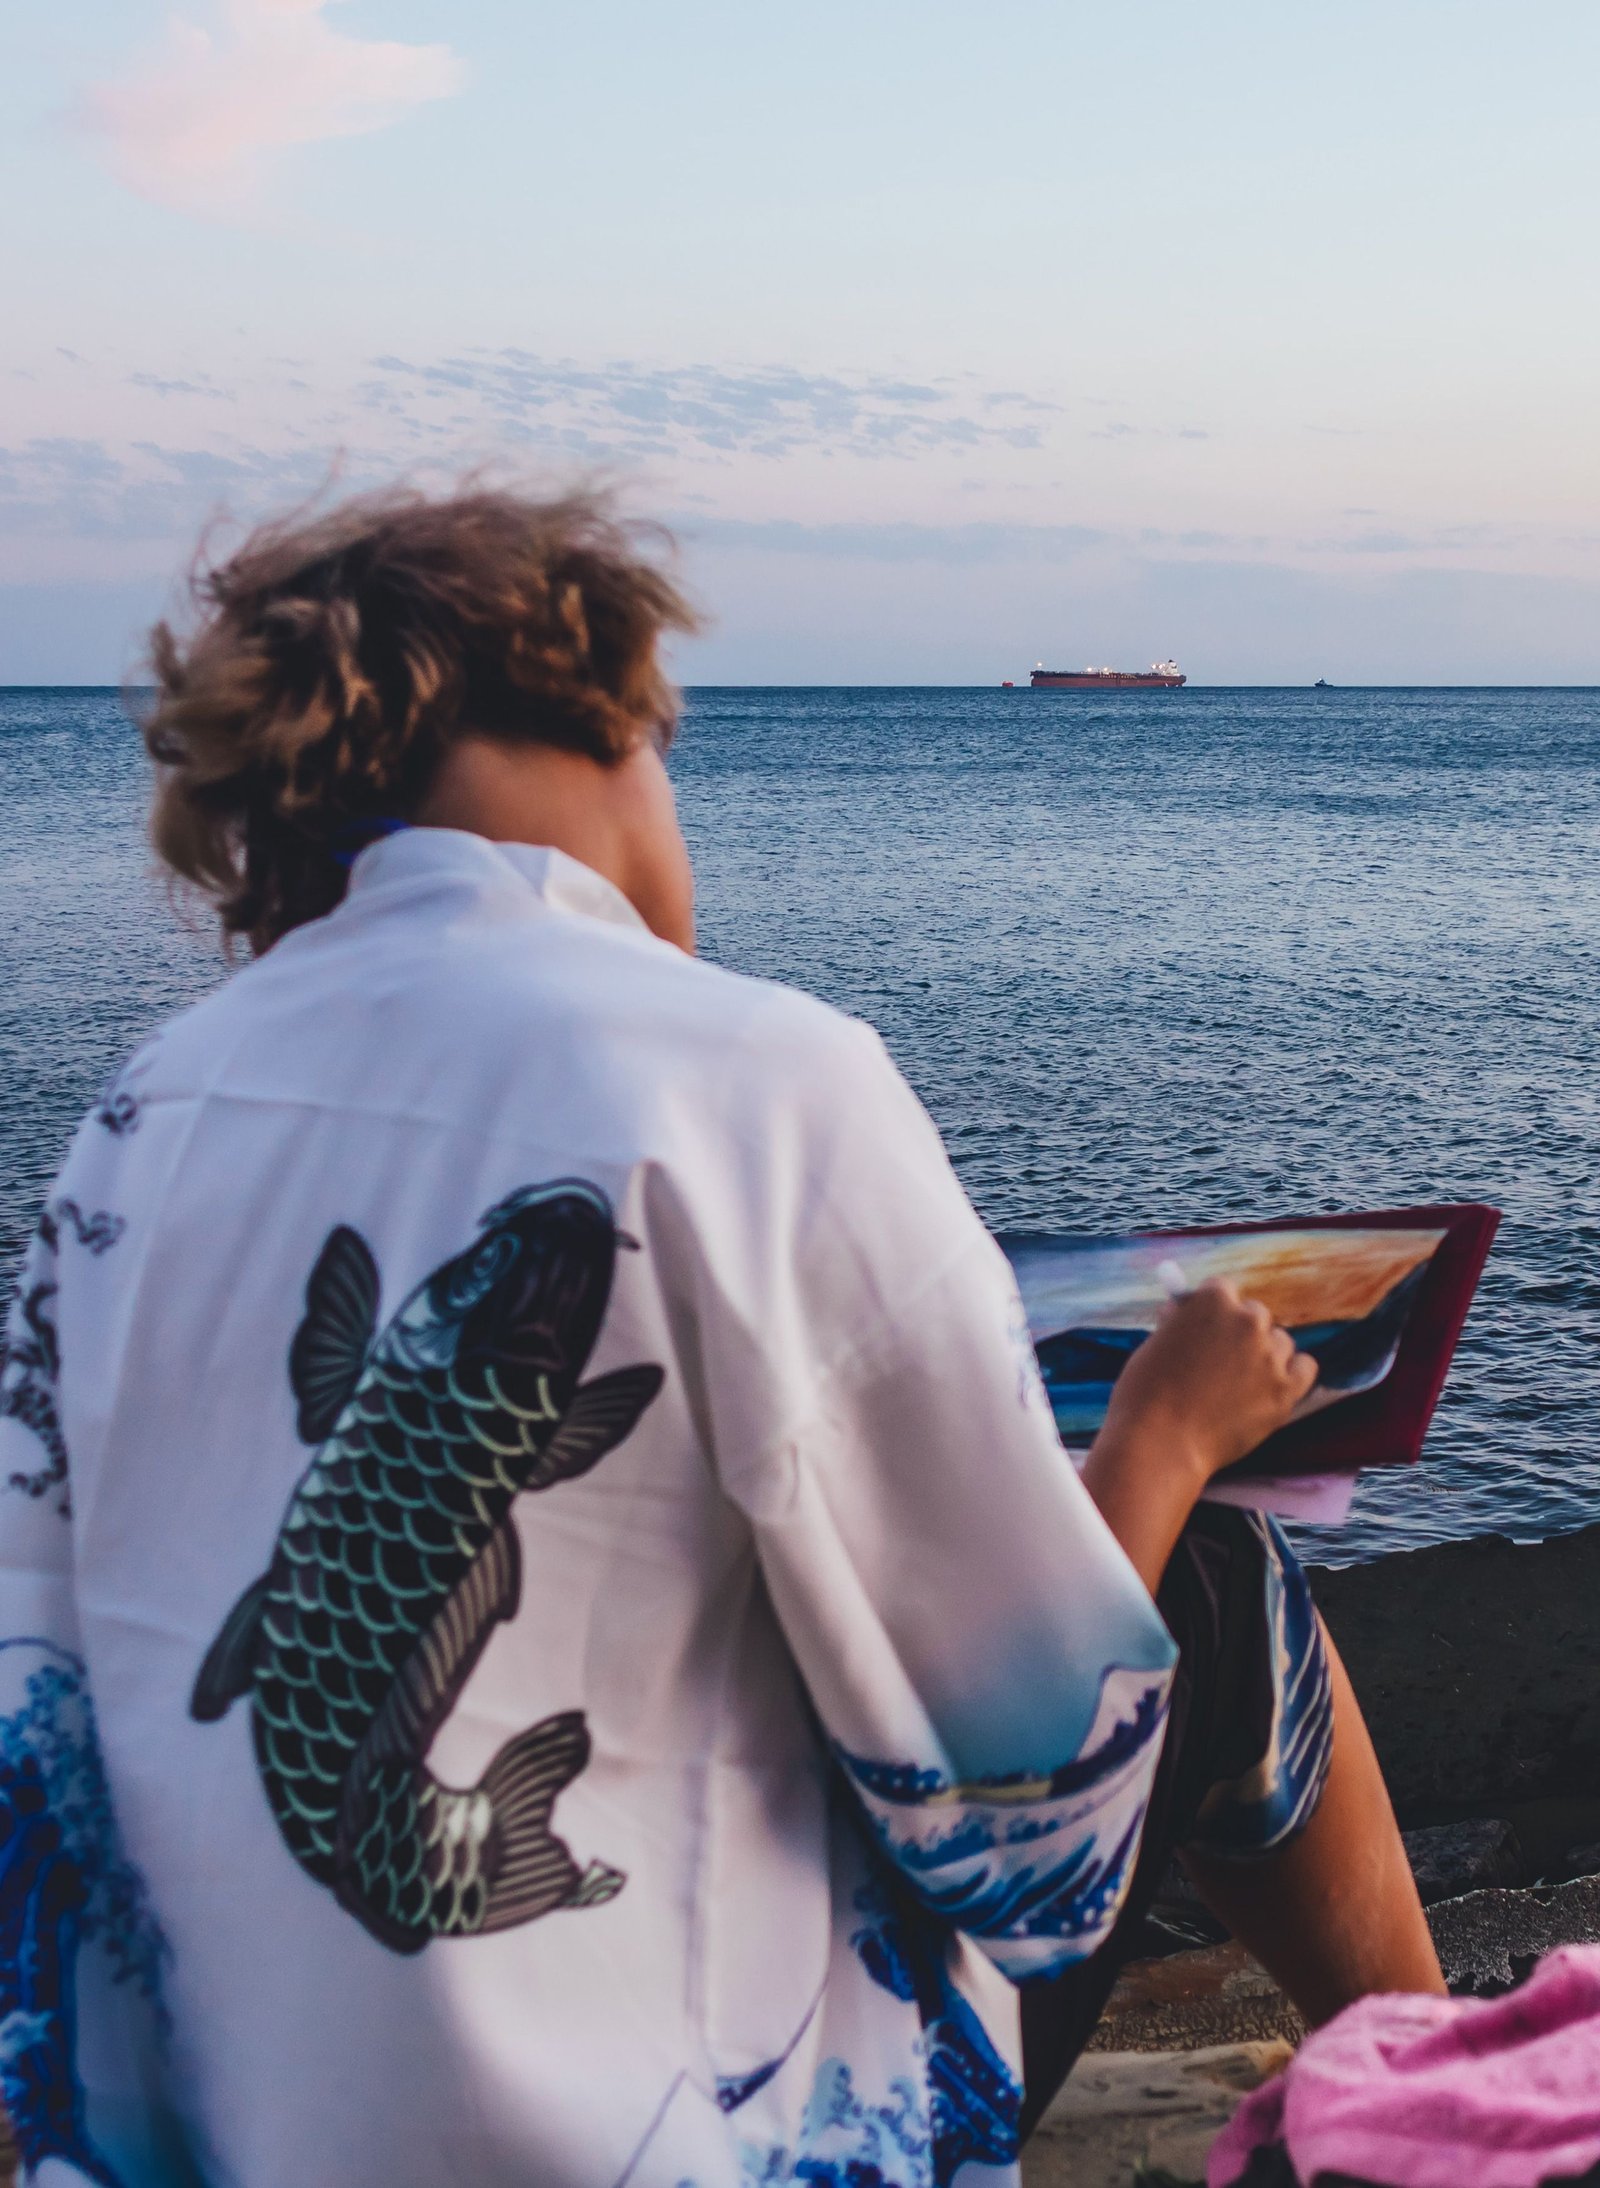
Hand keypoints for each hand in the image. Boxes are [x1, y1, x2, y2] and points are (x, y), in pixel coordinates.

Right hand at [1099, 1278, 1318, 1487]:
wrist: (1160, 1443)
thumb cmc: (1146, 1393)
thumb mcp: (1156, 1342)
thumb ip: (1180, 1323)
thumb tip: (1185, 1312)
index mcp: (1212, 1301)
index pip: (1222, 1290)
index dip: (1211, 1311)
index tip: (1205, 1327)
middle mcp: (1247, 1321)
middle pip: (1255, 1314)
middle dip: (1239, 1332)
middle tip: (1221, 1358)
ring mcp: (1269, 1356)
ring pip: (1280, 1341)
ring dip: (1264, 1353)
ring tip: (1241, 1381)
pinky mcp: (1285, 1390)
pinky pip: (1304, 1368)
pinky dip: (1292, 1372)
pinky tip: (1273, 1384)